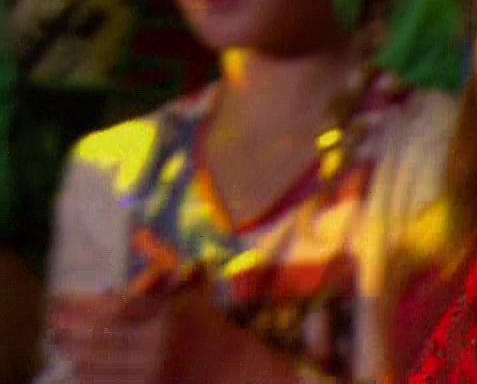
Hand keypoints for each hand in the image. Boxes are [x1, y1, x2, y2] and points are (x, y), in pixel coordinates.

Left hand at [49, 281, 247, 383]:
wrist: (237, 370)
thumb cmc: (215, 331)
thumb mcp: (195, 302)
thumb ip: (163, 293)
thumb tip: (119, 289)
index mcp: (169, 316)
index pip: (116, 308)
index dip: (84, 306)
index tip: (62, 301)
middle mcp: (158, 343)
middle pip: (103, 336)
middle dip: (72, 329)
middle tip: (52, 323)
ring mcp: (153, 370)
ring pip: (103, 363)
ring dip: (77, 354)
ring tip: (60, 344)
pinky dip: (92, 378)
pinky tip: (80, 370)